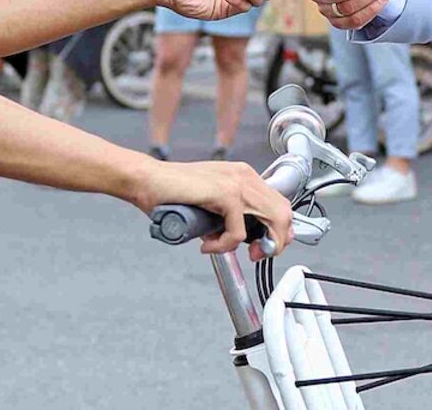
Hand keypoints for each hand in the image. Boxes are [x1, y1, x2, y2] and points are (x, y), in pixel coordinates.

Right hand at [131, 155, 293, 259]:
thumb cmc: (171, 193)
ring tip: (232, 250)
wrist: (147, 181)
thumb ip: (229, 216)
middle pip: (284, 213)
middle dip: (275, 242)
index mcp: (244, 176)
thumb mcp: (211, 205)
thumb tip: (240, 240)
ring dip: (259, 245)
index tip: (261, 248)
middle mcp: (245, 175)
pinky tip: (206, 245)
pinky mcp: (225, 193)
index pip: (279, 205)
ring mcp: (237, 182)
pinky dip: (224, 246)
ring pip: (272, 221)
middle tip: (253, 255)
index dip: (277, 232)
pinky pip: (239, 232)